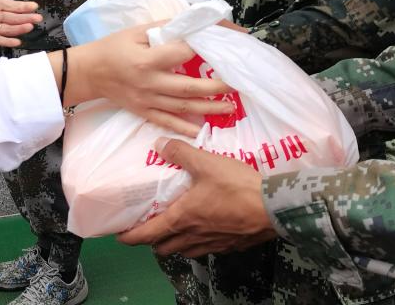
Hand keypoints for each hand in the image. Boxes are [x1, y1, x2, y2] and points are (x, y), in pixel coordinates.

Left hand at [0, 0, 41, 46]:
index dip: (24, 6)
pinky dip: (6, 40)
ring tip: (29, 27)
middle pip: (14, 18)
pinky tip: (17, 41)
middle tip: (38, 19)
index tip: (35, 6)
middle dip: (26, 18)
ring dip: (19, 29)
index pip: (13, 6)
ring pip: (8, 28)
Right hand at [64, 25, 234, 137]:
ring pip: (183, 107)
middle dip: (216, 87)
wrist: (88, 72)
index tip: (224, 44)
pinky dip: (184, 128)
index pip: (183, 53)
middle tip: (237, 84)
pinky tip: (201, 131)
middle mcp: (150, 83)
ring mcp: (147, 100)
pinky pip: (167, 122)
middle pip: (189, 87)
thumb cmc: (113, 47)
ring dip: (208, 108)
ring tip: (230, 107)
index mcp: (147, 59)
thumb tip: (192, 23)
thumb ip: (163, 27)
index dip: (205, 47)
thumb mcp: (136, 31)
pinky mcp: (143, 111)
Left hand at [117, 138, 276, 255]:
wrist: (275, 207)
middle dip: (153, 240)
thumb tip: (159, 144)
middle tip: (149, 226)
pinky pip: (207, 249)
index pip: (147, 235)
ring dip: (175, 243)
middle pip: (164, 248)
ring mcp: (213, 244)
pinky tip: (205, 227)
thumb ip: (181, 152)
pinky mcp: (231, 245)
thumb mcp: (206, 162)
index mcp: (182, 218)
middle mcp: (194, 236)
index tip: (119, 235)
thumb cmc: (237, 186)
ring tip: (175, 227)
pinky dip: (199, 242)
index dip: (130, 237)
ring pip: (185, 251)